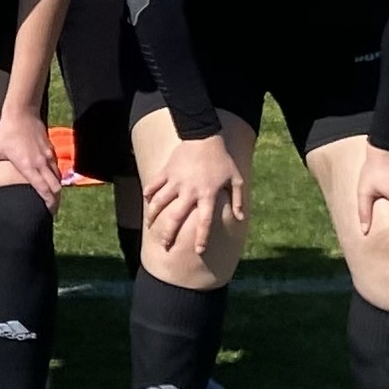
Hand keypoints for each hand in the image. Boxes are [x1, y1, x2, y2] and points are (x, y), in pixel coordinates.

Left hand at [0, 108, 62, 209]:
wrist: (21, 113)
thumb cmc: (6, 132)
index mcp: (29, 167)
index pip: (44, 190)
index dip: (49, 204)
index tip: (49, 214)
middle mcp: (42, 163)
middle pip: (56, 187)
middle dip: (56, 201)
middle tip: (52, 210)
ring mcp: (48, 156)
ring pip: (58, 177)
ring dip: (57, 189)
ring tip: (52, 197)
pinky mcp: (50, 149)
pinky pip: (56, 167)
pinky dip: (56, 176)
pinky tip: (50, 179)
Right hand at [143, 134, 245, 253]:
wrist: (204, 137)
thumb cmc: (222, 159)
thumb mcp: (235, 179)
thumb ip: (237, 200)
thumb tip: (241, 218)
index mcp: (207, 194)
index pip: (204, 221)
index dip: (201, 238)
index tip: (199, 251)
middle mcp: (189, 191)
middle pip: (175, 217)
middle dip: (168, 233)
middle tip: (165, 245)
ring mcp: (175, 181)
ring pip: (159, 202)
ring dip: (153, 216)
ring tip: (150, 226)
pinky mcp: (166, 172)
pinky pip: (153, 185)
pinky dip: (148, 193)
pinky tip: (147, 201)